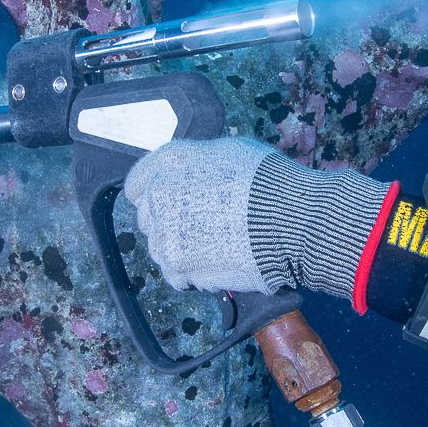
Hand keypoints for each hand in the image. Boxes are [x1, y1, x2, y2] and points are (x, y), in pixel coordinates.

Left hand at [123, 137, 390, 302]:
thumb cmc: (269, 181)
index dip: (155, 196)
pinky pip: (175, 274)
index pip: (138, 184)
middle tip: (203, 228)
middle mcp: (158, 193)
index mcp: (170, 160)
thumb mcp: (230, 152)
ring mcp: (163, 230)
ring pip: (160, 248)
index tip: (170, 206)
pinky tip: (216, 263)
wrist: (290, 219)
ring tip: (216, 247)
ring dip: (181, 250)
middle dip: (169, 224)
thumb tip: (194, 175)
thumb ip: (199, 164)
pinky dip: (192, 273)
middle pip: (149, 218)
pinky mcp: (176, 263)